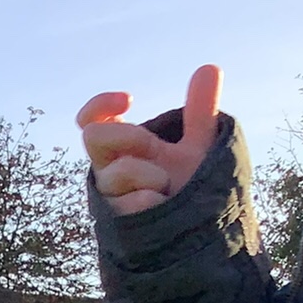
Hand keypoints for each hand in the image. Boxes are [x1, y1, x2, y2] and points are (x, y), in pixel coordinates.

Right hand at [76, 65, 222, 214]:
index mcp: (123, 149)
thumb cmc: (191, 192)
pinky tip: (163, 207)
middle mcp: (109, 171)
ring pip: (117, 172)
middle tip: (154, 151)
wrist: (196, 235)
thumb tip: (210, 68)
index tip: (129, 101)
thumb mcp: (198, 148)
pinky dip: (156, 200)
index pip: (92, 120)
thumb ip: (200, 113)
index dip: (100, 105)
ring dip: (152, 176)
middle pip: (92, 136)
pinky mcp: (116, 223)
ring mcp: (110, 197)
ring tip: (167, 190)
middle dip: (129, 137)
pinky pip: (135, 200)